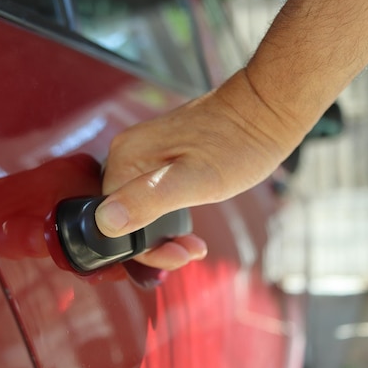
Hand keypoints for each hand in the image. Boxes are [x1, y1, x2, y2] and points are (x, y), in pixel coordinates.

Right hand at [96, 70, 306, 270]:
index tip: (177, 254)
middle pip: (121, 217)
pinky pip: (152, 198)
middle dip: (153, 245)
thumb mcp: (196, 180)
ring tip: (193, 245)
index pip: (110, 221)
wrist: (263, 114)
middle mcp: (127, 154)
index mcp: (126, 158)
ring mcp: (143, 155)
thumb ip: (148, 199)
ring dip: (162, 236)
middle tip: (189, 251)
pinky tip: (189, 230)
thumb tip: (104, 221)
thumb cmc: (237, 145)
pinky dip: (168, 219)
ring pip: (137, 210)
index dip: (141, 249)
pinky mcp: (160, 158)